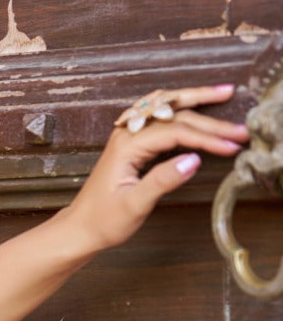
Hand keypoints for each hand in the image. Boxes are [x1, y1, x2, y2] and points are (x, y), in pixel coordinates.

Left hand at [60, 84, 249, 252]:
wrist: (81, 228)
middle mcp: (126, 135)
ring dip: (194, 99)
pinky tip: (192, 102)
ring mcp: (127, 135)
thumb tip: (193, 160)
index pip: (175, 132)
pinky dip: (179, 105)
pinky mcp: (131, 142)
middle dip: (210, 119)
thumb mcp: (134, 205)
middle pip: (173, 114)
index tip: (231, 147)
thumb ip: (162, 181)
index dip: (206, 137)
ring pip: (164, 106)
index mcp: (126, 148)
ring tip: (223, 92)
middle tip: (239, 128)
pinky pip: (157, 113)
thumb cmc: (103, 220)